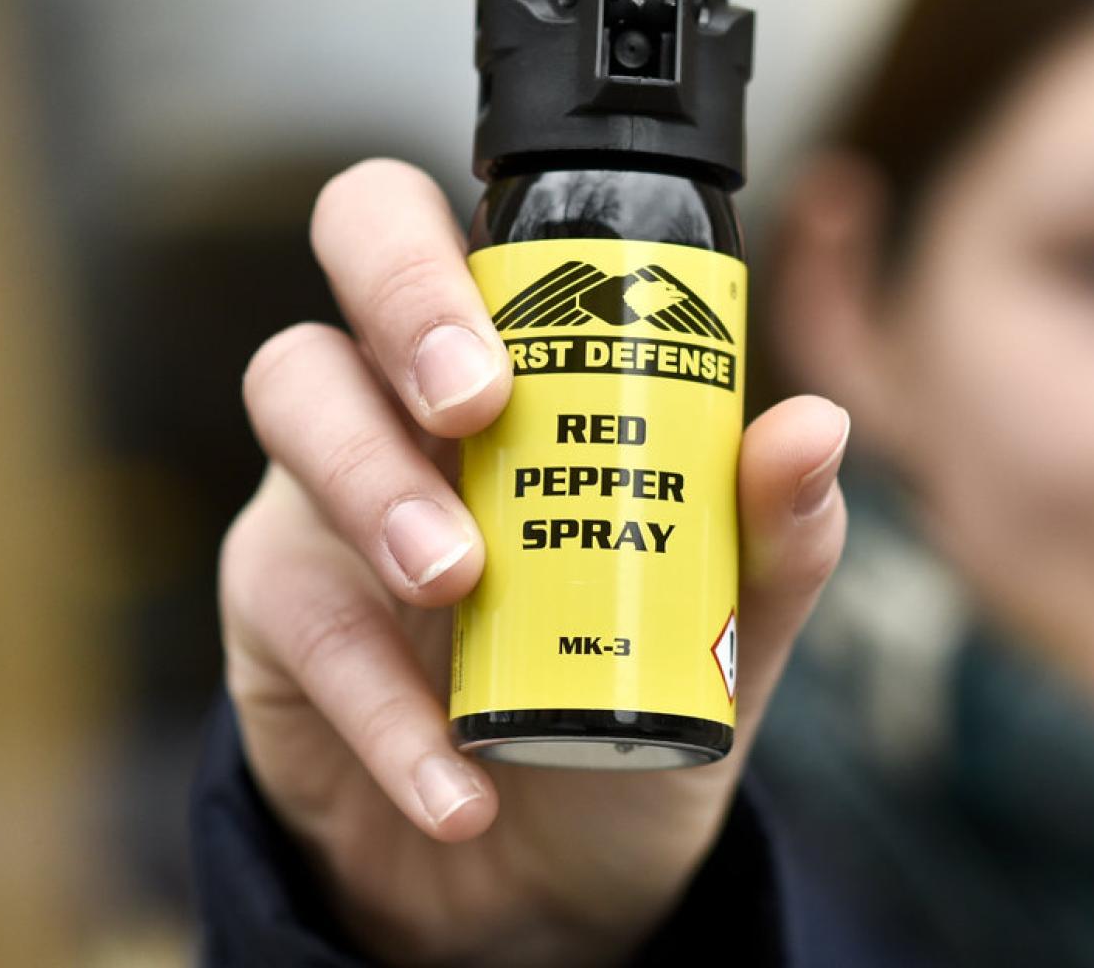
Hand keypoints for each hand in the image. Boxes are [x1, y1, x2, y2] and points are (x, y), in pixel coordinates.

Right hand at [219, 159, 848, 965]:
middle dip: (409, 302)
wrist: (552, 864)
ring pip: (294, 397)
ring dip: (376, 486)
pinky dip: (382, 706)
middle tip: (478, 406)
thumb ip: (776, 532)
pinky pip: (301, 617)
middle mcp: (414, 388)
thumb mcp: (729, 623)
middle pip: (353, 242)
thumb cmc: (635, 692)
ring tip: (460, 581)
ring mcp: (329, 486)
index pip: (466, 229)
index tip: (536, 332)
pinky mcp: (280, 612)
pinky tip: (457, 784)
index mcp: (526, 358)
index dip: (468, 241)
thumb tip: (813, 426)